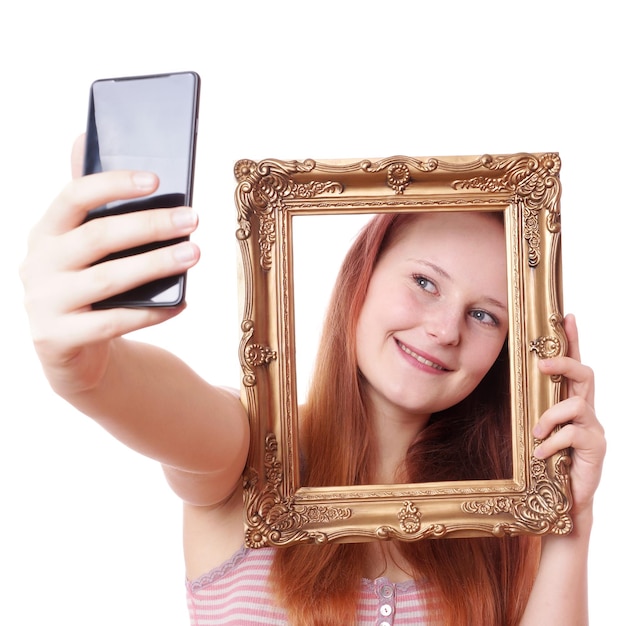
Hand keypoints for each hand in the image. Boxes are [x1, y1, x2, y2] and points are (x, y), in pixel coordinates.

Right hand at [19, 136, 200, 395]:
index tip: (157, 179)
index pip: (73, 197)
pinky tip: (182, 302)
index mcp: (45, 233)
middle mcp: (38, 264)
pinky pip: (113, 323)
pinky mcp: (59, 339)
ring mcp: (45, 303)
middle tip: (192, 218)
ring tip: (194, 253)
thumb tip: (86, 139)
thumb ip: (91, 206)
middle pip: (97, 237)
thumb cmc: (87, 285)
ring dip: (156, 264)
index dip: (114, 185)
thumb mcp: (83, 247)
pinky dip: (152, 312)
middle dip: (150, 225)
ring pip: (107, 280)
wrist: (70, 349)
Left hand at [533, 314, 605, 520]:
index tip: (567, 316)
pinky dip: (551, 443)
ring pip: (576, 405)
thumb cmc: (546, 462)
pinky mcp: (595, 448)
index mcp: (569, 402)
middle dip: (563, 363)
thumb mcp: (535, 429)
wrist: (562, 501)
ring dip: (550, 417)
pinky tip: (540, 455)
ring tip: (535, 433)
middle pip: (585, 374)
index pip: (574, 365)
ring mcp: (593, 429)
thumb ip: (531, 409)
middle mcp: (586, 411)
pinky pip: (572, 434)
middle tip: (540, 363)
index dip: (573, 340)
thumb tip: (508, 387)